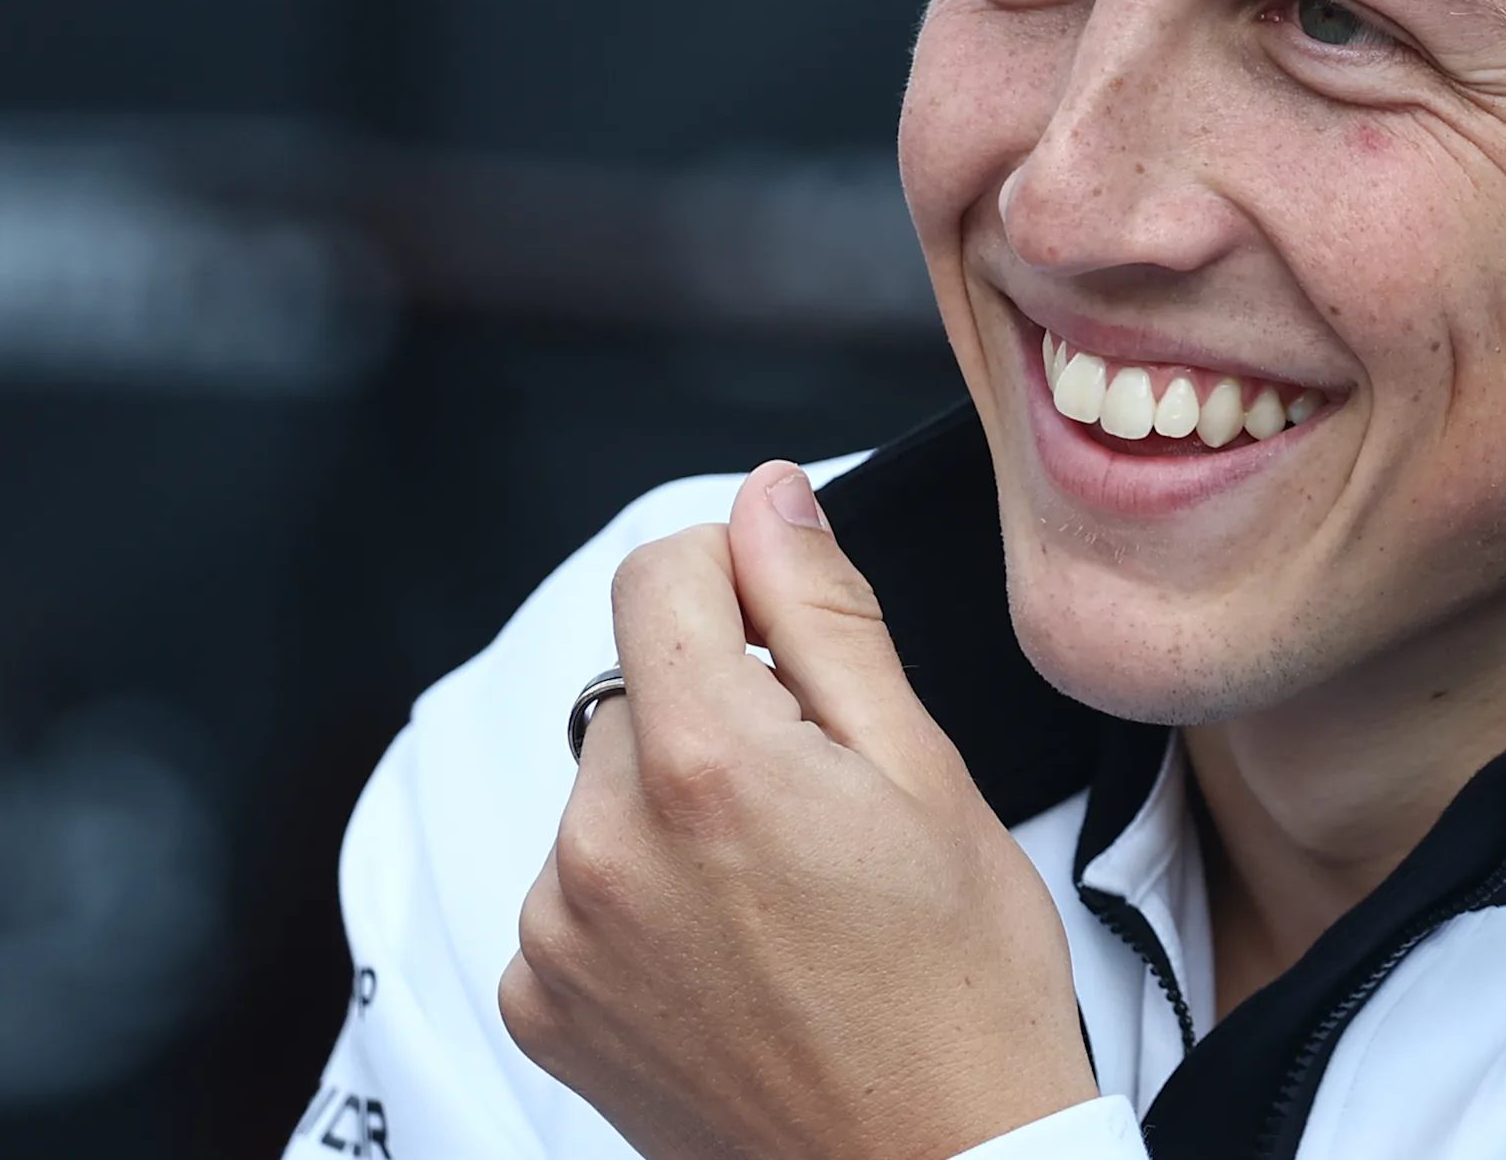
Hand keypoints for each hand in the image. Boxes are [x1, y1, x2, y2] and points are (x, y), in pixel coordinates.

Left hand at [500, 461, 1098, 1159]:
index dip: (731, 580)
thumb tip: (769, 497)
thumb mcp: (924, 773)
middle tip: (822, 813)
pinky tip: (730, 957)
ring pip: (604, 794)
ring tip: (781, 901)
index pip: (654, 574)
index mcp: (707, 762)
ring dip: (674, 813)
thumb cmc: (961, 997)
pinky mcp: (543, 1008)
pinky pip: (574, 895)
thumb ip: (824, 615)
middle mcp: (607, 844)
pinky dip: (638, 905)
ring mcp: (562, 936)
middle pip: (635, 691)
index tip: (785, 638)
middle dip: (718, 716)